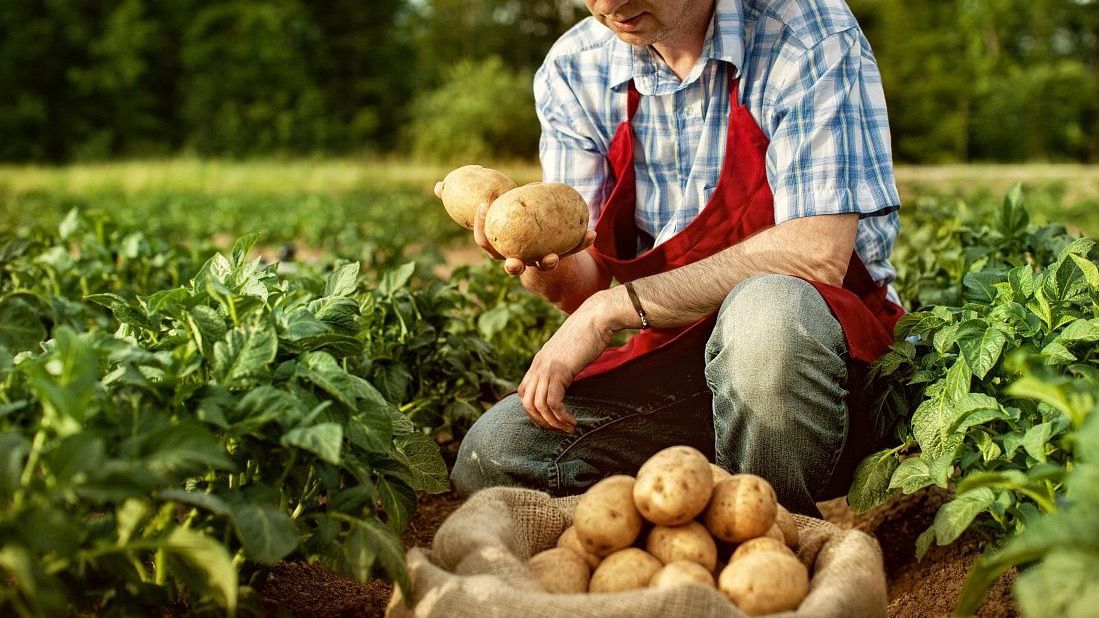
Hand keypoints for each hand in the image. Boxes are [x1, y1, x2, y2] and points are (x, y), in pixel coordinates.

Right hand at [468, 201, 596, 276]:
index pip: (486, 242)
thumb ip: (521, 198)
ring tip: (553, 258)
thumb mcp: (521, 205)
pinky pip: (572, 250)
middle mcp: (520, 257)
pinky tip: (592, 234)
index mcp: (503, 245)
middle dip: (512, 266)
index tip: (484, 206)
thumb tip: (525, 184)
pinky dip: (582, 242)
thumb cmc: (527, 213)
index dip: (481, 226)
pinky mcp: (562, 255)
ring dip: (548, 262)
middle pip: (513, 267)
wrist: (550, 230)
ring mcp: (541, 260)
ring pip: (543, 266)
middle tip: (513, 263)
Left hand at [517, 297, 614, 431]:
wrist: (596, 317)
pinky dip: (561, 416)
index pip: (524, 392)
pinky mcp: (559, 371)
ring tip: (567, 427)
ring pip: (538, 405)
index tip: (550, 419)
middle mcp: (538, 365)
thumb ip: (563, 365)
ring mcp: (546, 368)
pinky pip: (553, 402)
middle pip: (527, 402)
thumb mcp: (569, 352)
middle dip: (541, 421)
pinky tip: (572, 421)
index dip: (533, 410)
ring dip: (552, 422)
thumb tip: (568, 378)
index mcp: (539, 361)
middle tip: (559, 428)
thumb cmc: (589, 333)